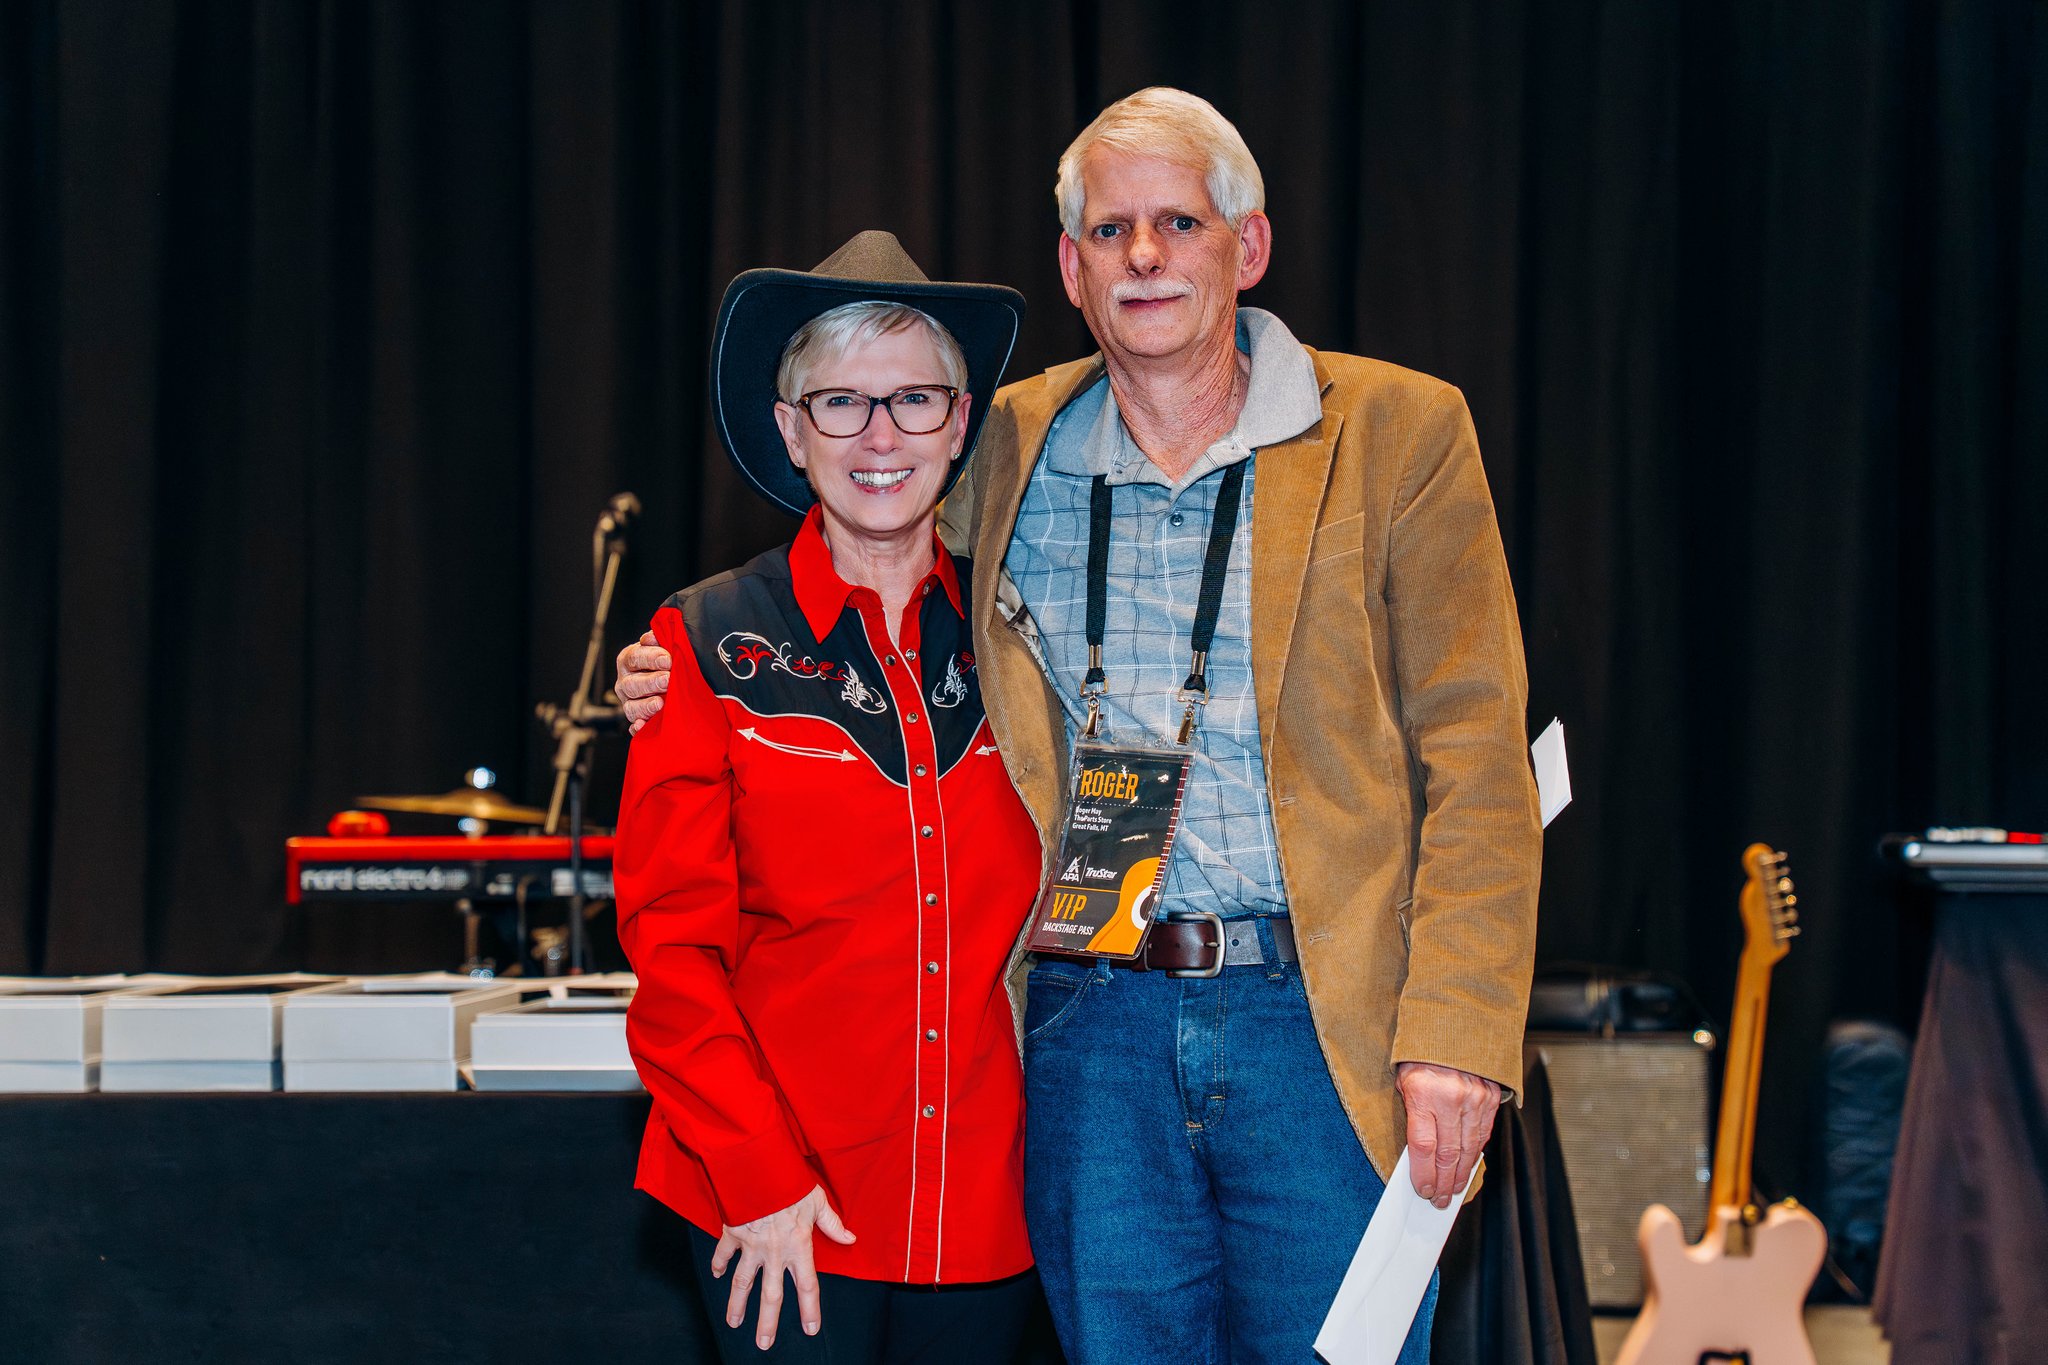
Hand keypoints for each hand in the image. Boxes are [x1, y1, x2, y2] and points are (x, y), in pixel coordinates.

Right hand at [615, 631, 672, 733]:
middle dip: (651, 682)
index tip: (668, 659)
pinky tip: (644, 726)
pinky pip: (634, 728)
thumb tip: (651, 638)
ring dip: (646, 706)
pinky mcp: (637, 720)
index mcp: (629, 660)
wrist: (671, 680)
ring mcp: (629, 703)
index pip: (635, 657)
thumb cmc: (667, 660)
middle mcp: (625, 682)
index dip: (650, 658)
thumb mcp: (663, 646)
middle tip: (668, 680)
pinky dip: (638, 728)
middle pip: (632, 684)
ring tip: (660, 703)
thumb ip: (659, 640)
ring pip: (631, 707)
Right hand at [710, 1185, 855, 1349]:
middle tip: (763, 1344)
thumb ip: (832, 1224)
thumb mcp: (817, 1201)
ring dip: (737, 1305)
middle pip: (771, 1296)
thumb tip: (850, 1238)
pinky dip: (718, 1264)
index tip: (810, 1328)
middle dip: (767, 1322)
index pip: (807, 1286)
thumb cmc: (791, 1182)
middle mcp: (774, 1253)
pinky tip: (715, 1275)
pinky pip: (723, 1253)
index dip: (810, 1309)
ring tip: (733, 1323)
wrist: (759, 1166)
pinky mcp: (733, 1233)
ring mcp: (751, 1246)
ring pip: (742, 1283)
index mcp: (798, 1246)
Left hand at [1396, 1061, 1500, 1208]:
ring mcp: (1475, 1098)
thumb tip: (1417, 1155)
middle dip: (1443, 1182)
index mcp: (1423, 1093)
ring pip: (1469, 1149)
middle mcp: (1452, 1097)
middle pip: (1448, 1154)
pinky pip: (1483, 1133)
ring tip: (1453, 1190)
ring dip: (1461, 1174)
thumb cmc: (1420, 1054)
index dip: (1424, 1174)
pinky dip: (1475, 1153)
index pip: (1424, 1147)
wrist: (1452, 1022)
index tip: (1422, 1189)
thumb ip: (1412, 1116)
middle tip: (1438, 1199)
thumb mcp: (1404, 1081)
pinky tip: (1468, 1165)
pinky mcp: (1490, 1096)